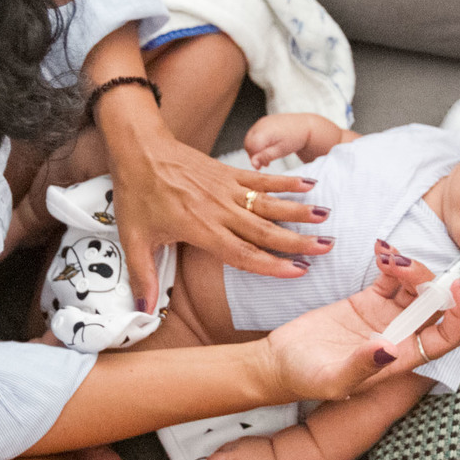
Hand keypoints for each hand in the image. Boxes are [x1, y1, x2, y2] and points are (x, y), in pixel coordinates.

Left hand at [109, 123, 334, 308]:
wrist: (139, 148)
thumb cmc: (137, 193)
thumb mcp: (134, 239)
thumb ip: (144, 276)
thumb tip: (145, 310)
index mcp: (199, 228)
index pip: (242, 253)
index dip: (271, 265)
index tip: (298, 272)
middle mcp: (218, 209)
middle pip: (264, 230)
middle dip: (297, 241)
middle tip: (326, 248)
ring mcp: (226, 188)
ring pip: (269, 204)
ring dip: (299, 211)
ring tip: (326, 218)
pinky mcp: (228, 172)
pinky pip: (262, 178)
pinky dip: (286, 182)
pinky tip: (310, 184)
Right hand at [243, 113, 318, 168]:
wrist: (305, 127)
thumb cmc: (295, 139)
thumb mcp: (281, 151)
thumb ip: (265, 156)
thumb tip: (253, 163)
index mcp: (265, 131)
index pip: (251, 147)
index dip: (254, 158)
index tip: (262, 166)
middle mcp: (261, 124)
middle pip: (248, 143)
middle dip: (254, 154)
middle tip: (265, 163)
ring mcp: (262, 122)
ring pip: (250, 138)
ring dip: (255, 149)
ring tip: (267, 156)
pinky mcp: (264, 121)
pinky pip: (254, 133)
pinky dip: (258, 142)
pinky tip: (268, 148)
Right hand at [259, 242, 459, 401]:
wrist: (279, 362)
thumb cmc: (306, 378)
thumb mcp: (332, 380)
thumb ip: (362, 366)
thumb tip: (390, 349)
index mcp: (401, 358)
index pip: (446, 337)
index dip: (458, 315)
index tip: (456, 289)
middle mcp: (400, 336)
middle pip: (432, 305)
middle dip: (428, 281)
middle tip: (402, 265)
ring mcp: (385, 316)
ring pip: (415, 287)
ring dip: (410, 267)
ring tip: (387, 257)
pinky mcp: (367, 300)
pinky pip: (390, 276)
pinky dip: (391, 260)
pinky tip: (381, 248)